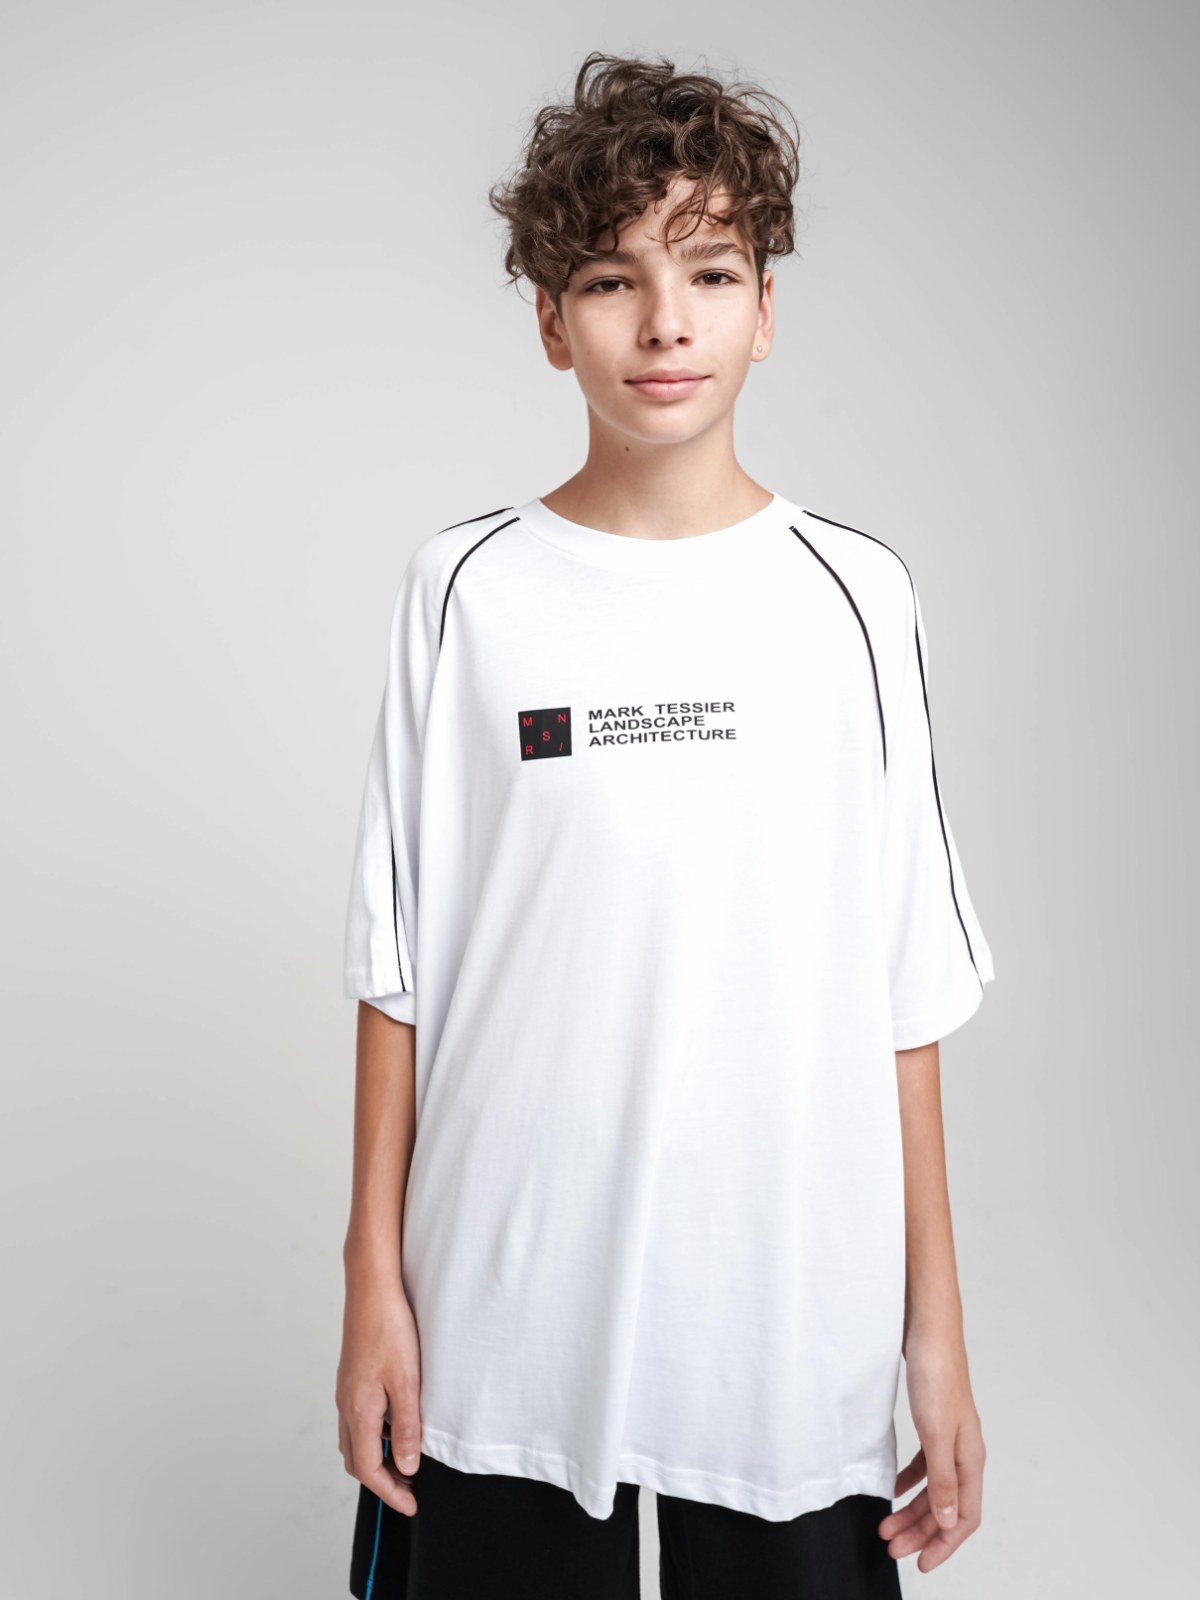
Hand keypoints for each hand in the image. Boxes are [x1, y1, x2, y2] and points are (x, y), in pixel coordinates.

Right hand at [336, 1269, 423, 1515]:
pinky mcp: (351, 1378)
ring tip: (405, 1462)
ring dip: (376, 1458)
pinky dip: (373, 1435)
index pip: (369, 1469)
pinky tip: (394, 1425)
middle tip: (409, 1490)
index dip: (390, 1492)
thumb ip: (407, 1426)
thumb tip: (409, 1465)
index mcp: (358, 1410)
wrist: (371, 1288)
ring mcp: (346, 1391)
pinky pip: (357, 1420)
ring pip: (354, 1441)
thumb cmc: (389, 1328)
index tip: (411, 1505)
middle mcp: (346, 1405)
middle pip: (357, 1460)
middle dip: (381, 1481)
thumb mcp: (407, 1381)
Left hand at [878, 1324, 985, 1571]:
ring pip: (933, 1488)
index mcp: (971, 1457)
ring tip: (886, 1525)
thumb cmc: (936, 1372)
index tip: (921, 1564)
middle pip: (946, 1507)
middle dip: (921, 1531)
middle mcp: (964, 1451)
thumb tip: (948, 1522)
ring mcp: (948, 1436)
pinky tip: (891, 1488)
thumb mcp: (936, 1432)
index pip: (963, 1516)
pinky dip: (908, 1480)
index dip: (944, 1544)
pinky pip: (924, 1464)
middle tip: (891, 1547)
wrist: (927, 1328)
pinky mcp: (932, 1421)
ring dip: (912, 1509)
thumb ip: (942, 1478)